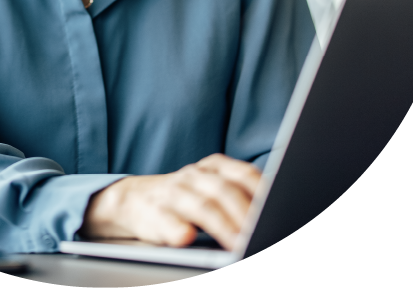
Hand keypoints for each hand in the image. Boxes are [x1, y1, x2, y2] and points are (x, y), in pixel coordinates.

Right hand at [79, 154, 261, 249]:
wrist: (132, 199)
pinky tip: (187, 237)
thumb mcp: (210, 188)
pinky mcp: (153, 215)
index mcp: (212, 168)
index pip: (243, 174)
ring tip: (239, 244)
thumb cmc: (184, 199)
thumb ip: (239, 195)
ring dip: (222, 226)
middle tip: (262, 233)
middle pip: (223, 190)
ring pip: (200, 206)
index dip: (261, 192)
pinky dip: (177, 230)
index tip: (278, 210)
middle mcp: (192, 177)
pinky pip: (166, 221)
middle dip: (245, 213)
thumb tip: (280, 214)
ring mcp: (172, 194)